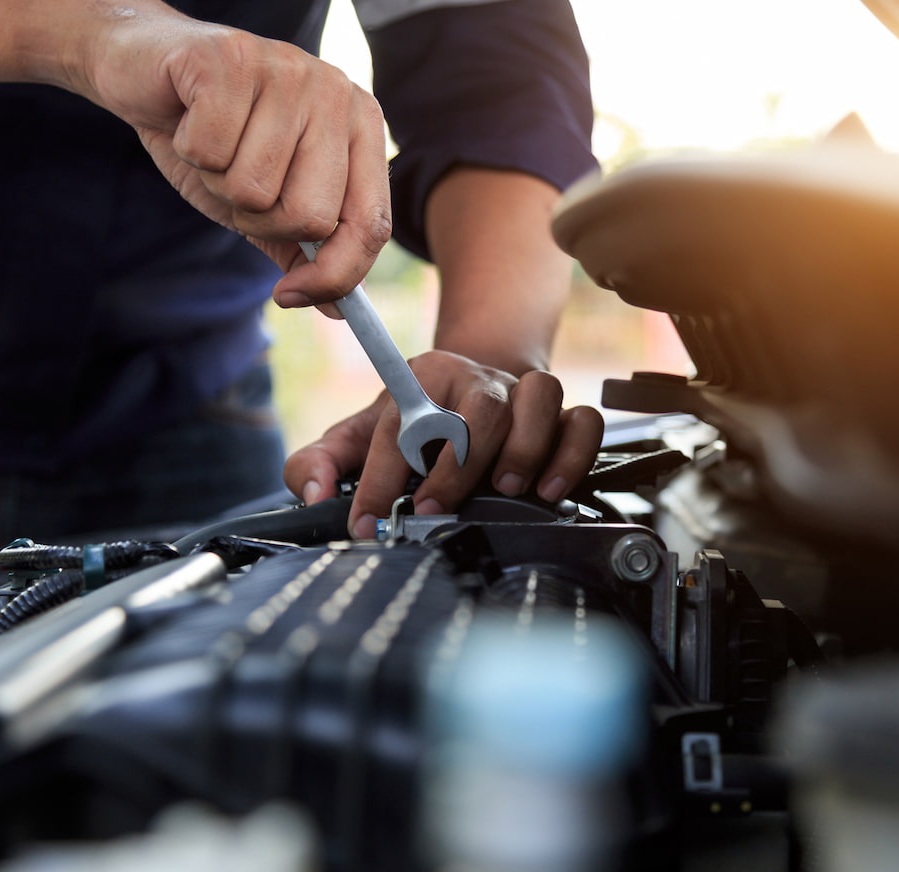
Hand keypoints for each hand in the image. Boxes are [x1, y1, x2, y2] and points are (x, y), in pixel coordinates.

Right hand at [77, 0, 390, 306]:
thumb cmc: (213, 138)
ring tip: (211, 143)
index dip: (333, 274)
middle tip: (234, 179)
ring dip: (217, 181)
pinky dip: (188, 149)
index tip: (288, 296)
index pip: (371, 224)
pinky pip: (210, 151)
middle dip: (258, 219)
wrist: (142, 69)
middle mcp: (335, 91)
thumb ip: (305, 249)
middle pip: (310, 215)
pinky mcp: (229, 58)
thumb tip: (339, 309)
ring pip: (254, 187)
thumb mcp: (265, 201)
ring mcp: (286, 69)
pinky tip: (188, 119)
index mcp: (361, 126)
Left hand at [283, 351, 604, 538]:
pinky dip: (571, 454)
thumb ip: (319, 462)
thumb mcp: (358, 438)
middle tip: (435, 507)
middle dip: (458, 465)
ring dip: (522, 450)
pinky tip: (550, 489)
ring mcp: (524, 394)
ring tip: (502, 490)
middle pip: (481, 407)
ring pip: (539, 399)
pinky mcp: (562, 415)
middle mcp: (479, 379)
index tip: (371, 521)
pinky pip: (583, 421)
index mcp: (424, 376)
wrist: (467, 397)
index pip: (403, 421)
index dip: (384, 476)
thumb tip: (315, 491)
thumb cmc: (412, 427)